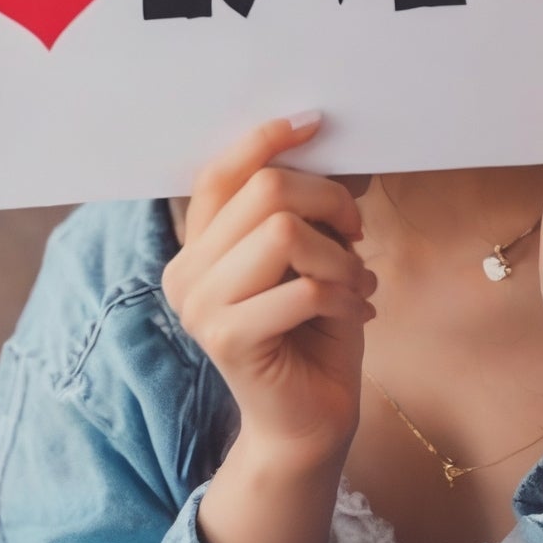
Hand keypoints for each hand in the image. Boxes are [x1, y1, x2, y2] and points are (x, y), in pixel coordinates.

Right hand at [160, 113, 375, 467]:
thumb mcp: (310, 255)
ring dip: (338, 255)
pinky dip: (345, 294)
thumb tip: (331, 146)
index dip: (266, 140)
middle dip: (327, 200)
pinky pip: (305, 287)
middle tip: (354, 233)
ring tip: (355, 282)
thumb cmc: (314, 330)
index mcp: (198, 247)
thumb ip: (302, 209)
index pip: (221, 173)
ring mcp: (201, 307)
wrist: (309, 418)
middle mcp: (187, 272)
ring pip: (285, 232)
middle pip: (264, 191)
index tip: (314, 123)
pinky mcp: (227, 339)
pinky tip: (355, 312)